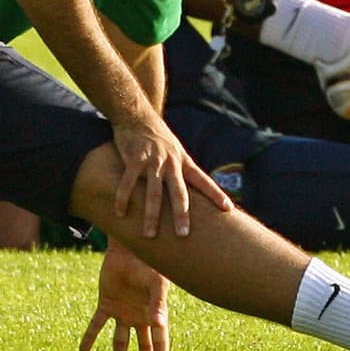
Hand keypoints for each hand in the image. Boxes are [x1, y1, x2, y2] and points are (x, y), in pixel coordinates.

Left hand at [79, 239, 171, 350]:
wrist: (127, 248)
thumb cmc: (147, 263)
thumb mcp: (156, 283)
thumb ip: (157, 303)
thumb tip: (158, 324)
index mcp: (154, 312)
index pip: (159, 339)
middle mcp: (138, 316)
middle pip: (142, 343)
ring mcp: (122, 311)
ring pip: (120, 338)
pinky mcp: (106, 304)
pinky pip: (97, 324)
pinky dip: (90, 338)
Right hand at [111, 119, 233, 238]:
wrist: (137, 115)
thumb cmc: (156, 137)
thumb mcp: (175, 150)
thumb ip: (180, 170)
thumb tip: (190, 193)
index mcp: (183, 161)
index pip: (203, 180)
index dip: (216, 194)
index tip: (228, 209)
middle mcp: (171, 162)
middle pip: (179, 192)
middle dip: (181, 214)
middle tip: (183, 235)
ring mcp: (153, 160)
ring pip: (153, 191)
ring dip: (151, 214)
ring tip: (149, 234)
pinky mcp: (134, 158)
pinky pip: (128, 182)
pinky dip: (124, 198)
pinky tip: (121, 212)